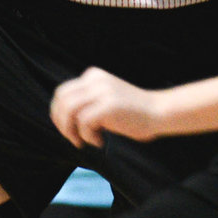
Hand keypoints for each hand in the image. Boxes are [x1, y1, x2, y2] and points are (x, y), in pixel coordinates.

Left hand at [50, 67, 164, 145]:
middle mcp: (95, 80)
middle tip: (73, 138)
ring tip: (84, 141)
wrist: (158, 112)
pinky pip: (84, 122)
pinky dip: (88, 136)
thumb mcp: (105, 98)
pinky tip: (100, 141)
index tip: (68, 130)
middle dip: (61, 123)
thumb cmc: (132, 112)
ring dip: (71, 131)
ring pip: (69, 111)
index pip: (62, 93)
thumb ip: (86, 101)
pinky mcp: (108, 105)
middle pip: (62, 100)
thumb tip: (62, 119)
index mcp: (93, 76)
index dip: (59, 114)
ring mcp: (102, 92)